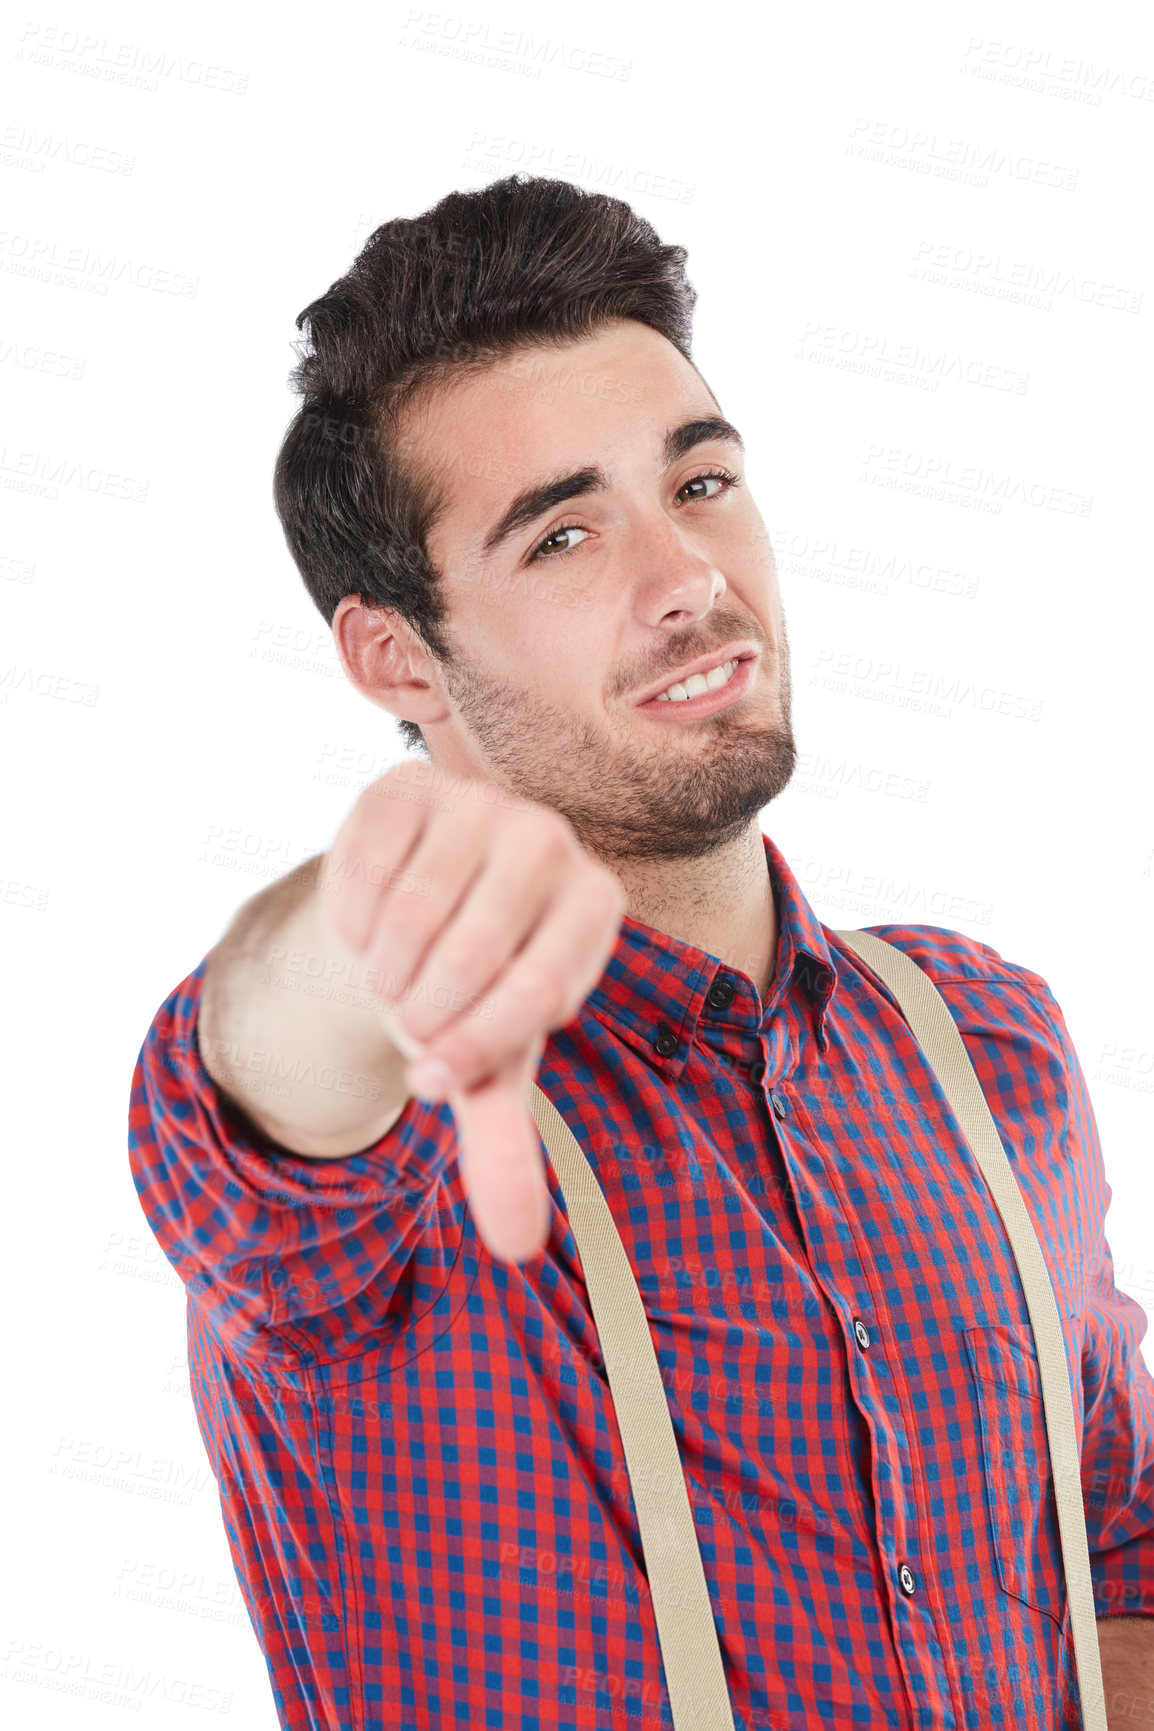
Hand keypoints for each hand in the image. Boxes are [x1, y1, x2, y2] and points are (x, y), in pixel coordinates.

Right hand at [318, 762, 626, 1264]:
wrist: (403, 920)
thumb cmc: (465, 996)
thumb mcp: (487, 1068)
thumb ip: (504, 1149)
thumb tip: (517, 1248)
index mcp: (596, 906)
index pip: (537, 994)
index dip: (472, 1049)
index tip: (431, 1075)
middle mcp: (551, 840)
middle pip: (467, 957)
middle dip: (419, 1011)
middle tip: (411, 1014)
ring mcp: (480, 801)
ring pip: (410, 915)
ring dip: (381, 970)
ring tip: (393, 974)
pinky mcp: (406, 785)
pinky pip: (361, 868)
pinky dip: (349, 919)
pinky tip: (366, 926)